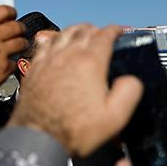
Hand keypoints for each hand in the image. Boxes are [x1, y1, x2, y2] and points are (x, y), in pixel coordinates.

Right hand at [0, 0, 26, 111]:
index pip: (2, 10)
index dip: (10, 10)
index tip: (11, 13)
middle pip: (16, 25)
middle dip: (19, 26)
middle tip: (17, 29)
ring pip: (21, 42)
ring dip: (21, 42)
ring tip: (16, 44)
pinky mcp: (4, 69)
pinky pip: (16, 61)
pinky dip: (12, 61)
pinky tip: (4, 61)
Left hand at [10, 25, 143, 156]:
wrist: (39, 136)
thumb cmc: (73, 130)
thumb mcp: (115, 117)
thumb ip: (129, 93)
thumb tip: (132, 80)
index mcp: (90, 64)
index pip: (104, 36)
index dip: (114, 30)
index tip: (118, 31)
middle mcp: (68, 56)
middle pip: (83, 30)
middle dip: (96, 29)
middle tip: (101, 33)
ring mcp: (48, 60)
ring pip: (63, 33)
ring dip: (75, 30)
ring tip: (81, 32)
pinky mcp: (34, 68)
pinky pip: (44, 44)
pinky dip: (54, 38)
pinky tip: (55, 43)